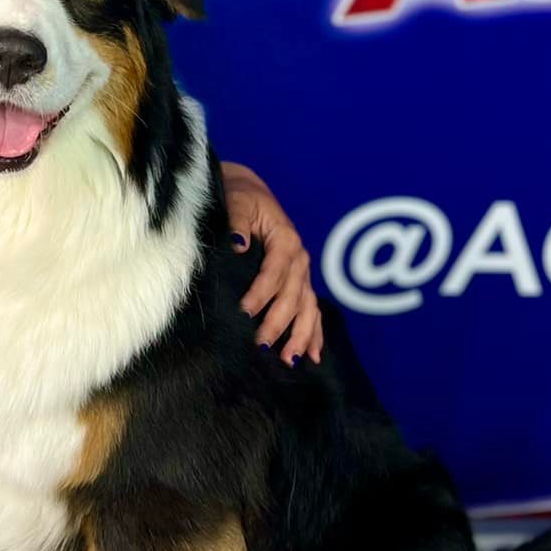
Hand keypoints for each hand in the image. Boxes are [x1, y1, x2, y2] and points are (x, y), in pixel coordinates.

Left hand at [220, 161, 322, 363]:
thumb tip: (238, 244)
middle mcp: (299, 258)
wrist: (250, 191)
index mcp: (285, 239)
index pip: (274, 272)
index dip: (261, 294)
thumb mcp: (235, 201)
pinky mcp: (300, 281)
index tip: (245, 312)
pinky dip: (314, 332)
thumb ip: (236, 221)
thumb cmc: (240, 197)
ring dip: (301, 334)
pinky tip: (313, 355)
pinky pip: (312, 309)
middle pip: (293, 295)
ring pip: (308, 307)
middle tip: (261, 344)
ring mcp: (302, 272)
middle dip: (279, 322)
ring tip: (290, 359)